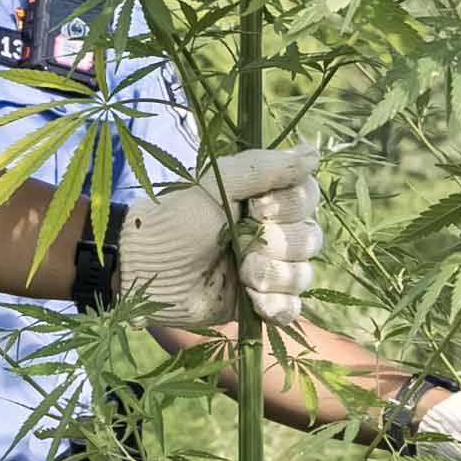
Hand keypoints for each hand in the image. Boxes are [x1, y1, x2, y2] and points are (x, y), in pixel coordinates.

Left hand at [118, 143, 325, 338]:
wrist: (146, 268)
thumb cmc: (176, 219)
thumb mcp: (219, 183)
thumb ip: (267, 168)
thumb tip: (314, 153)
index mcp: (265, 199)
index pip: (308, 197)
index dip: (291, 205)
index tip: (257, 207)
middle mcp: (272, 233)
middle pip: (311, 237)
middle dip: (279, 243)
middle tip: (240, 243)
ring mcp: (267, 270)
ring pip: (304, 274)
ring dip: (274, 274)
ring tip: (243, 274)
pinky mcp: (258, 304)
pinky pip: (291, 308)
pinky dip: (277, 304)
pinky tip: (254, 299)